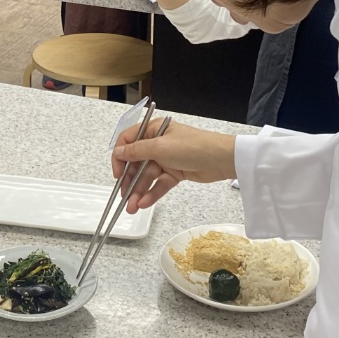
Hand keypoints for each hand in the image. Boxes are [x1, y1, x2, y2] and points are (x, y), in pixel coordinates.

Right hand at [110, 120, 236, 209]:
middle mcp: (158, 143)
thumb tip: (118, 152)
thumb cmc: (193, 146)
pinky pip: (159, 184)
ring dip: (139, 191)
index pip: (128, 142)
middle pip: (137, 163)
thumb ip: (137, 151)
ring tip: (132, 207)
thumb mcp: (160, 147)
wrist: (221, 160)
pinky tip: (144, 203)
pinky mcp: (175, 173)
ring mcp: (167, 159)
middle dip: (129, 181)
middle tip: (123, 197)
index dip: (120, 157)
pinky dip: (152, 193)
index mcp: (153, 130)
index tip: (117, 173)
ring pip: (147, 177)